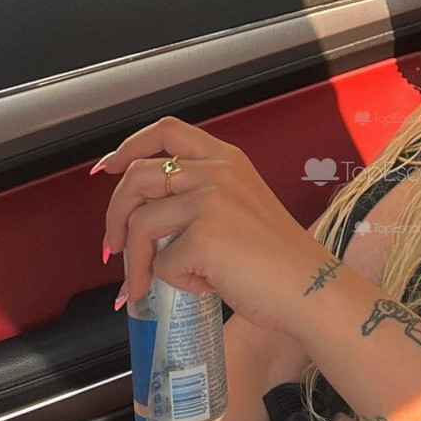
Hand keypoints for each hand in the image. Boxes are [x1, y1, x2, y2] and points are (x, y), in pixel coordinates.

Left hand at [96, 117, 340, 336]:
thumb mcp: (241, 208)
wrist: (312, 289)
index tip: (108, 167)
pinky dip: (175, 282)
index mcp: (228, 160)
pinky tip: (205, 286)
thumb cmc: (280, 261)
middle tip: (112, 246)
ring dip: (135, 262)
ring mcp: (209, 202)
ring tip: (142, 285)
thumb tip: (145, 222)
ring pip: (141, 224)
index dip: (129, 147)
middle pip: (137, 175)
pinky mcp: (203, 237)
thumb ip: (199, 200)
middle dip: (113, 214)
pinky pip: (162, 263)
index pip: (166, 131)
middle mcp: (217, 172)